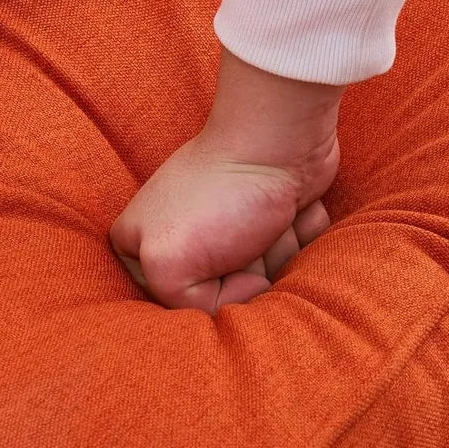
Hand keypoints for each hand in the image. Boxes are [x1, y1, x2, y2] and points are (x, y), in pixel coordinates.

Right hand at [109, 47, 344, 312]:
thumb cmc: (221, 193)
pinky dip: (303, 233)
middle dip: (249, 271)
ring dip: (278, 251)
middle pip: (231, 296)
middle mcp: (190, 240)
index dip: (209, 293)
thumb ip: (185, 306)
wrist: (278, 138)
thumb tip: (251, 300)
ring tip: (268, 216)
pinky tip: (294, 208)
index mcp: (145, 247)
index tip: (211, 257)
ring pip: (270, 279)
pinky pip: (301, 255)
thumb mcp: (168, 263)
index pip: (184, 309)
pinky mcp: (278, 221)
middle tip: (241, 233)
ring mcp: (236, 232)